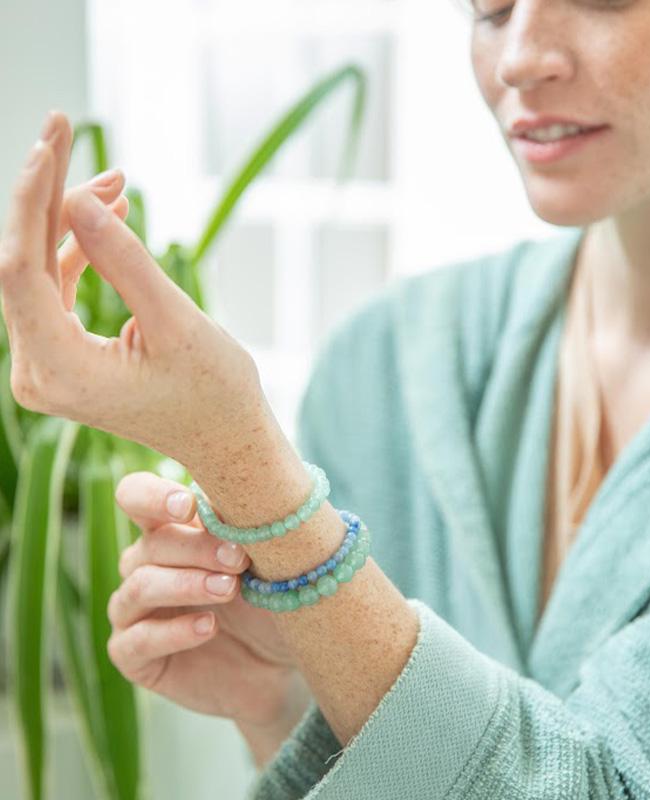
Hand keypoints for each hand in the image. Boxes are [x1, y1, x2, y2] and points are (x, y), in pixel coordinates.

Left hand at [0, 110, 264, 467]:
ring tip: (114, 181)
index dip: (33, 198)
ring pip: (35, 272)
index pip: (20, 269)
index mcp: (62, 372)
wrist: (226, 440)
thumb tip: (80, 201)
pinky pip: (53, 290)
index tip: (53, 141)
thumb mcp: (177, 324)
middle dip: (47, 197)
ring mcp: (46, 368)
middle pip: (21, 264)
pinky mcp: (62, 358)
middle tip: (68, 130)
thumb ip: (125, 263)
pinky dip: (75, 251)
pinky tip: (105, 218)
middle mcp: (38, 373)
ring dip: (65, 220)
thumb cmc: (214, 393)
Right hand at [109, 470, 310, 729]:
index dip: (153, 496)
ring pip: (140, 586)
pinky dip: (174, 632)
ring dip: (186, 585)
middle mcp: (144, 563)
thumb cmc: (270, 597)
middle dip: (196, 547)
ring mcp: (133, 610)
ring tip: (229, 590)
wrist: (279, 664)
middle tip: (239, 559)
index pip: (137, 495)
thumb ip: (244, 528)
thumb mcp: (266, 560)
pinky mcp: (133, 656)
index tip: (188, 506)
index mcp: (170, 528)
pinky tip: (209, 627)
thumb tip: (230, 501)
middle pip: (151, 543)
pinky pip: (137, 640)